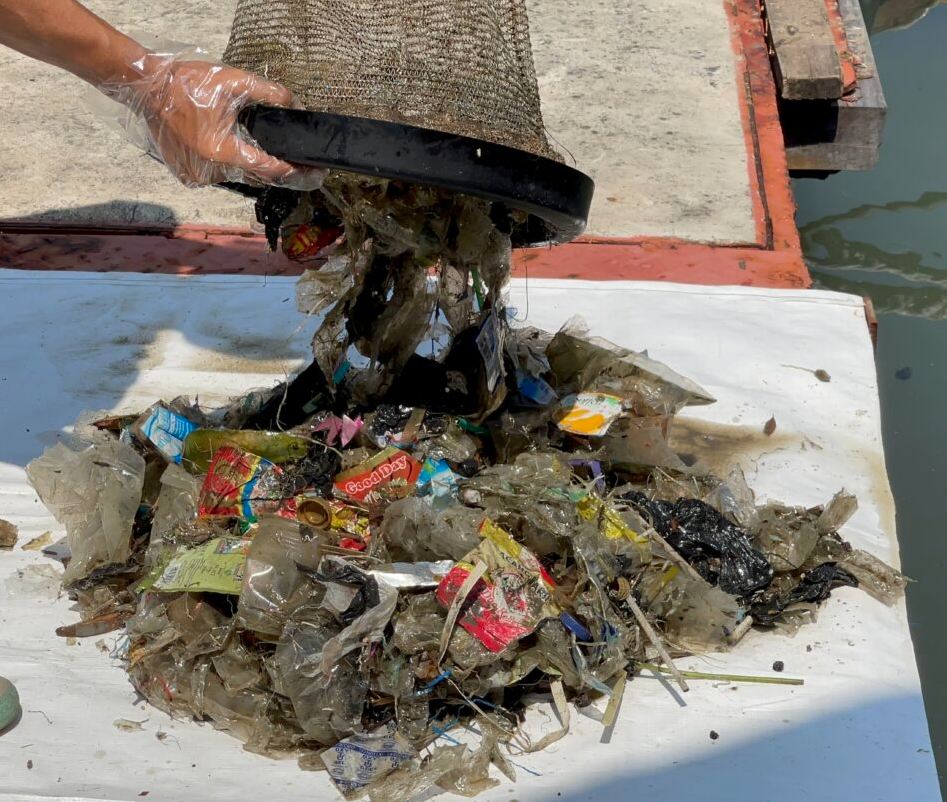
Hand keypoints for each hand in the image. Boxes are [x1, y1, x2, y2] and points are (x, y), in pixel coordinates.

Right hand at [131, 58, 321, 188]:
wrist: (147, 87)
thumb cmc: (187, 83)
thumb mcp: (234, 81)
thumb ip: (269, 93)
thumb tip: (295, 104)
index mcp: (222, 151)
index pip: (269, 168)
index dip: (294, 170)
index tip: (314, 172)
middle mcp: (210, 171)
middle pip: (254, 174)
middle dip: (275, 166)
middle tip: (295, 160)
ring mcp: (197, 176)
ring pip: (236, 174)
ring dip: (247, 161)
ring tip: (252, 143)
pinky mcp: (187, 175)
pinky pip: (217, 173)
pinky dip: (226, 162)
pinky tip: (225, 144)